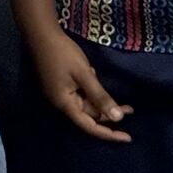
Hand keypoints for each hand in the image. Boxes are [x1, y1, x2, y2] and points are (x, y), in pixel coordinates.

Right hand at [31, 28, 133, 142]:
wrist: (41, 34)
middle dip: (109, 113)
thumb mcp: (85, 74)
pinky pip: (80, 94)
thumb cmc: (63, 54)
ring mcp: (60, 94)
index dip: (109, 134)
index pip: (90, 126)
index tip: (128, 138)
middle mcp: (62, 103)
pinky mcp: (61, 85)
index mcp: (65, 104)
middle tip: (130, 110)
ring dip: (102, 101)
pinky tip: (95, 76)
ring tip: (122, 101)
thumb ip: (100, 97)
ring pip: (86, 104)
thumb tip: (117, 118)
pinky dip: (92, 90)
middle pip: (89, 115)